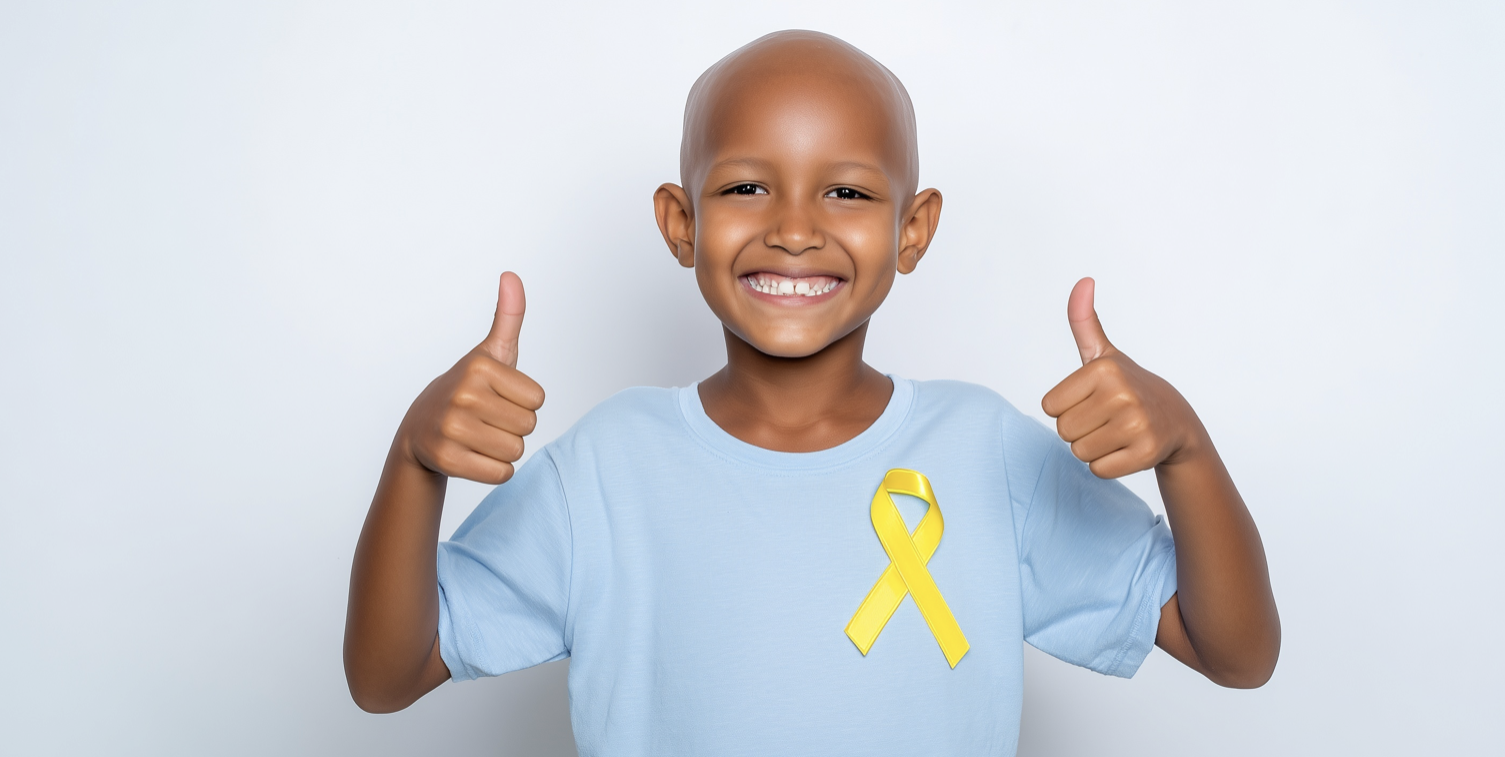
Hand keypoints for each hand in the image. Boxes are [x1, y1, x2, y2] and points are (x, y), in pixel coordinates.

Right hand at [397, 272, 544, 484]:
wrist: (420, 429)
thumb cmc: (467, 390)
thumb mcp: (490, 353)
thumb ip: (508, 317)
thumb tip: (511, 275)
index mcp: (479, 367)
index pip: (538, 399)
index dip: (522, 402)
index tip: (497, 397)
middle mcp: (463, 395)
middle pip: (529, 426)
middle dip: (514, 427)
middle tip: (486, 419)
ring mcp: (452, 428)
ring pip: (516, 451)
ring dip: (504, 449)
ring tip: (478, 436)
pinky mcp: (448, 460)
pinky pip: (501, 473)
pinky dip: (494, 470)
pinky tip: (472, 455)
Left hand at [1041, 278, 1204, 478]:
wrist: (1176, 420)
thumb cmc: (1128, 386)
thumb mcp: (1103, 354)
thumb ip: (1084, 321)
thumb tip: (1083, 281)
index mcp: (1103, 369)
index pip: (1050, 408)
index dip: (1067, 407)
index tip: (1093, 400)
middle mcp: (1122, 394)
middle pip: (1063, 431)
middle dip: (1080, 429)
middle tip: (1106, 418)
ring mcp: (1136, 425)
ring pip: (1079, 452)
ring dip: (1094, 447)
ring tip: (1117, 432)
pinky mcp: (1145, 453)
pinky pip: (1099, 470)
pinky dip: (1108, 465)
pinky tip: (1127, 448)